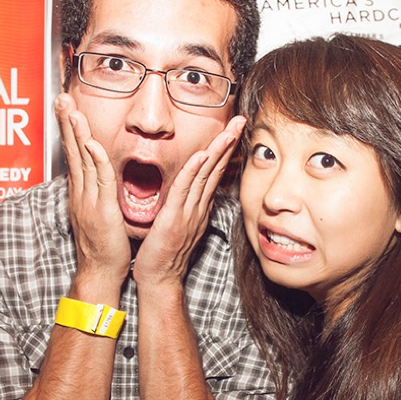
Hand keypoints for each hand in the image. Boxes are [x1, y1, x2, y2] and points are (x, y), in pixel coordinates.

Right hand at [55, 93, 131, 296]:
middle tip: (60, 98)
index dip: (69, 130)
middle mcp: (80, 193)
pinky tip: (91, 144)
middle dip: (66, 123)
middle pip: (72, 151)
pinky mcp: (102, 210)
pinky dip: (96, 161)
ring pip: (83, 161)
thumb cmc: (103, 246)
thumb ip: (96, 193)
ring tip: (71, 111)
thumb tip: (96, 178)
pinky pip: (100, 181)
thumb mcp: (97, 213)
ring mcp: (89, 200)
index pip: (73, 154)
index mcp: (80, 193)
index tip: (65, 108)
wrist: (100, 272)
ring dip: (77, 134)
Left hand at [133, 115, 244, 288]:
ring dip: (218, 151)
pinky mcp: (175, 219)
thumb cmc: (164, 253)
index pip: (215, 172)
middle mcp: (199, 207)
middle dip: (229, 143)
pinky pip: (185, 191)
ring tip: (230, 130)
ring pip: (206, 175)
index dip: (225, 150)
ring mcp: (189, 213)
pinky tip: (201, 155)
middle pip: (217, 169)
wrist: (159, 279)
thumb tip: (190, 192)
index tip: (233, 130)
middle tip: (241, 120)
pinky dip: (193, 172)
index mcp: (199, 207)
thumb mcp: (179, 225)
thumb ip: (186, 206)